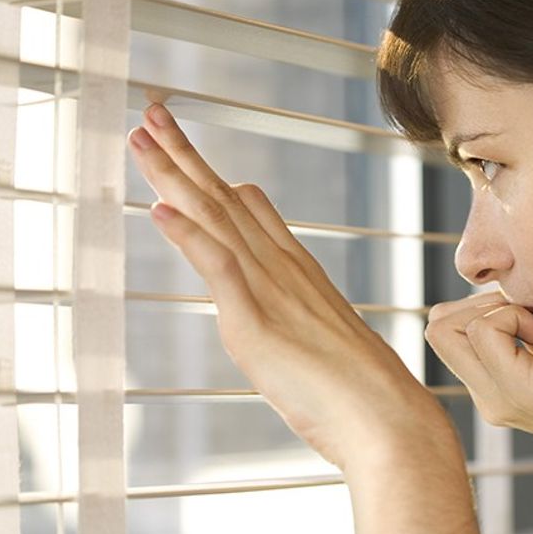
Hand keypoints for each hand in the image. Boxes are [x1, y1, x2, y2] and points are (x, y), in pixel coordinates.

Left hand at [126, 104, 450, 469]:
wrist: (388, 421)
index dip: (210, 174)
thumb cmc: (359, 391)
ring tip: (143, 135)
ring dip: (175, 175)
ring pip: (216, 219)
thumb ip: (294, 311)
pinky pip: (219, 269)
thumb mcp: (321, 336)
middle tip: (152, 113)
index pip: (246, 208)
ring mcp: (270, 292)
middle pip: (225, 199)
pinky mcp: (258, 325)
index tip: (182, 144)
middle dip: (184, 154)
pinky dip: (188, 236)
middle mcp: (281, 269)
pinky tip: (158, 209)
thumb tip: (270, 302)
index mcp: (296, 270)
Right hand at [424, 290, 532, 469]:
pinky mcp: (518, 390)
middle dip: (478, 302)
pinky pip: (484, 329)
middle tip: (532, 314)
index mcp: (498, 387)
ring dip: (494, 308)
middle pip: (437, 326)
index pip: (446, 328)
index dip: (481, 304)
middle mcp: (488, 397)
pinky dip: (513, 315)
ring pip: (446, 326)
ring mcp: (498, 398)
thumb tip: (520, 280)